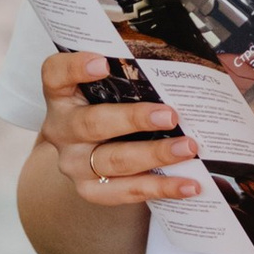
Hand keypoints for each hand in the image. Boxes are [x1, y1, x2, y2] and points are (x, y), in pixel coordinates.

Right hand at [37, 52, 201, 210]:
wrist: (85, 158)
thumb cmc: (106, 111)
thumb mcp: (108, 91)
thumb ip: (132, 77)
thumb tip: (199, 63)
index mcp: (62, 95)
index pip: (55, 75)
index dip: (74, 68)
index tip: (102, 62)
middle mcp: (62, 129)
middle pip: (92, 123)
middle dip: (134, 119)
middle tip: (171, 114)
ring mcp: (75, 163)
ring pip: (114, 160)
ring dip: (155, 154)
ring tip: (190, 148)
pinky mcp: (92, 191)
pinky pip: (128, 191)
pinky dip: (162, 188)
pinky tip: (190, 184)